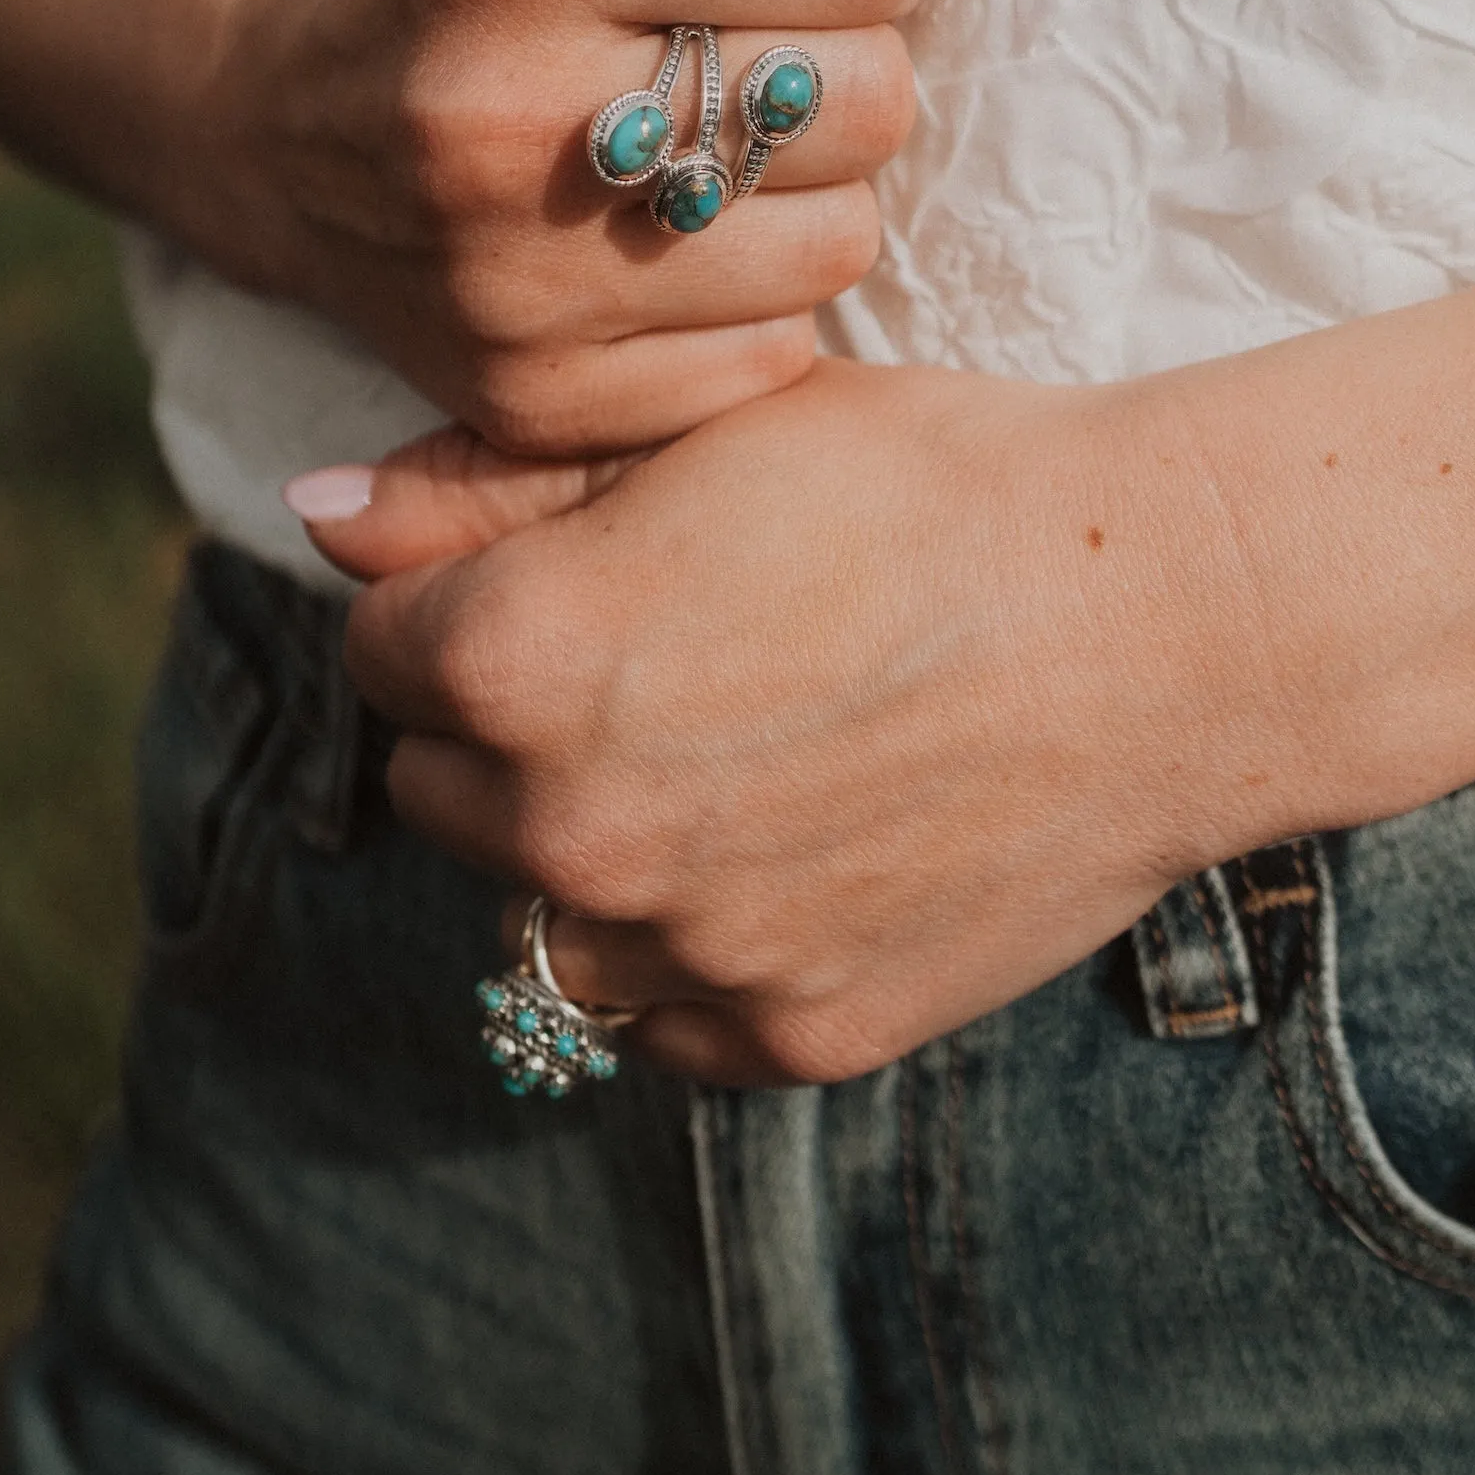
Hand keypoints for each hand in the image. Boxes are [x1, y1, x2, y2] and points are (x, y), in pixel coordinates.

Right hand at [221, 0, 1003, 454]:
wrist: (285, 111)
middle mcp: (493, 111)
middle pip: (868, 98)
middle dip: (841, 60)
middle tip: (745, 46)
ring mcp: (506, 278)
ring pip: (837, 245)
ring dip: (808, 190)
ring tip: (708, 143)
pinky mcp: (531, 400)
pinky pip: (770, 360)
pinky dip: (752, 304)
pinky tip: (668, 243)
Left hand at [293, 361, 1269, 1084]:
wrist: (1161, 618)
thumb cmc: (930, 485)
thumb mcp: (703, 436)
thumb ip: (482, 485)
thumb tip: (313, 509)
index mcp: (514, 659)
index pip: (382, 644)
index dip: (470, 591)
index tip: (574, 570)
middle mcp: (566, 830)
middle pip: (442, 787)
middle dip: (514, 725)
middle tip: (668, 657)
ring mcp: (677, 951)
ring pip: (545, 915)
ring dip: (596, 848)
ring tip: (741, 756)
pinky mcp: (784, 1037)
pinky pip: (669, 1009)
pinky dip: (702, 944)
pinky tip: (805, 847)